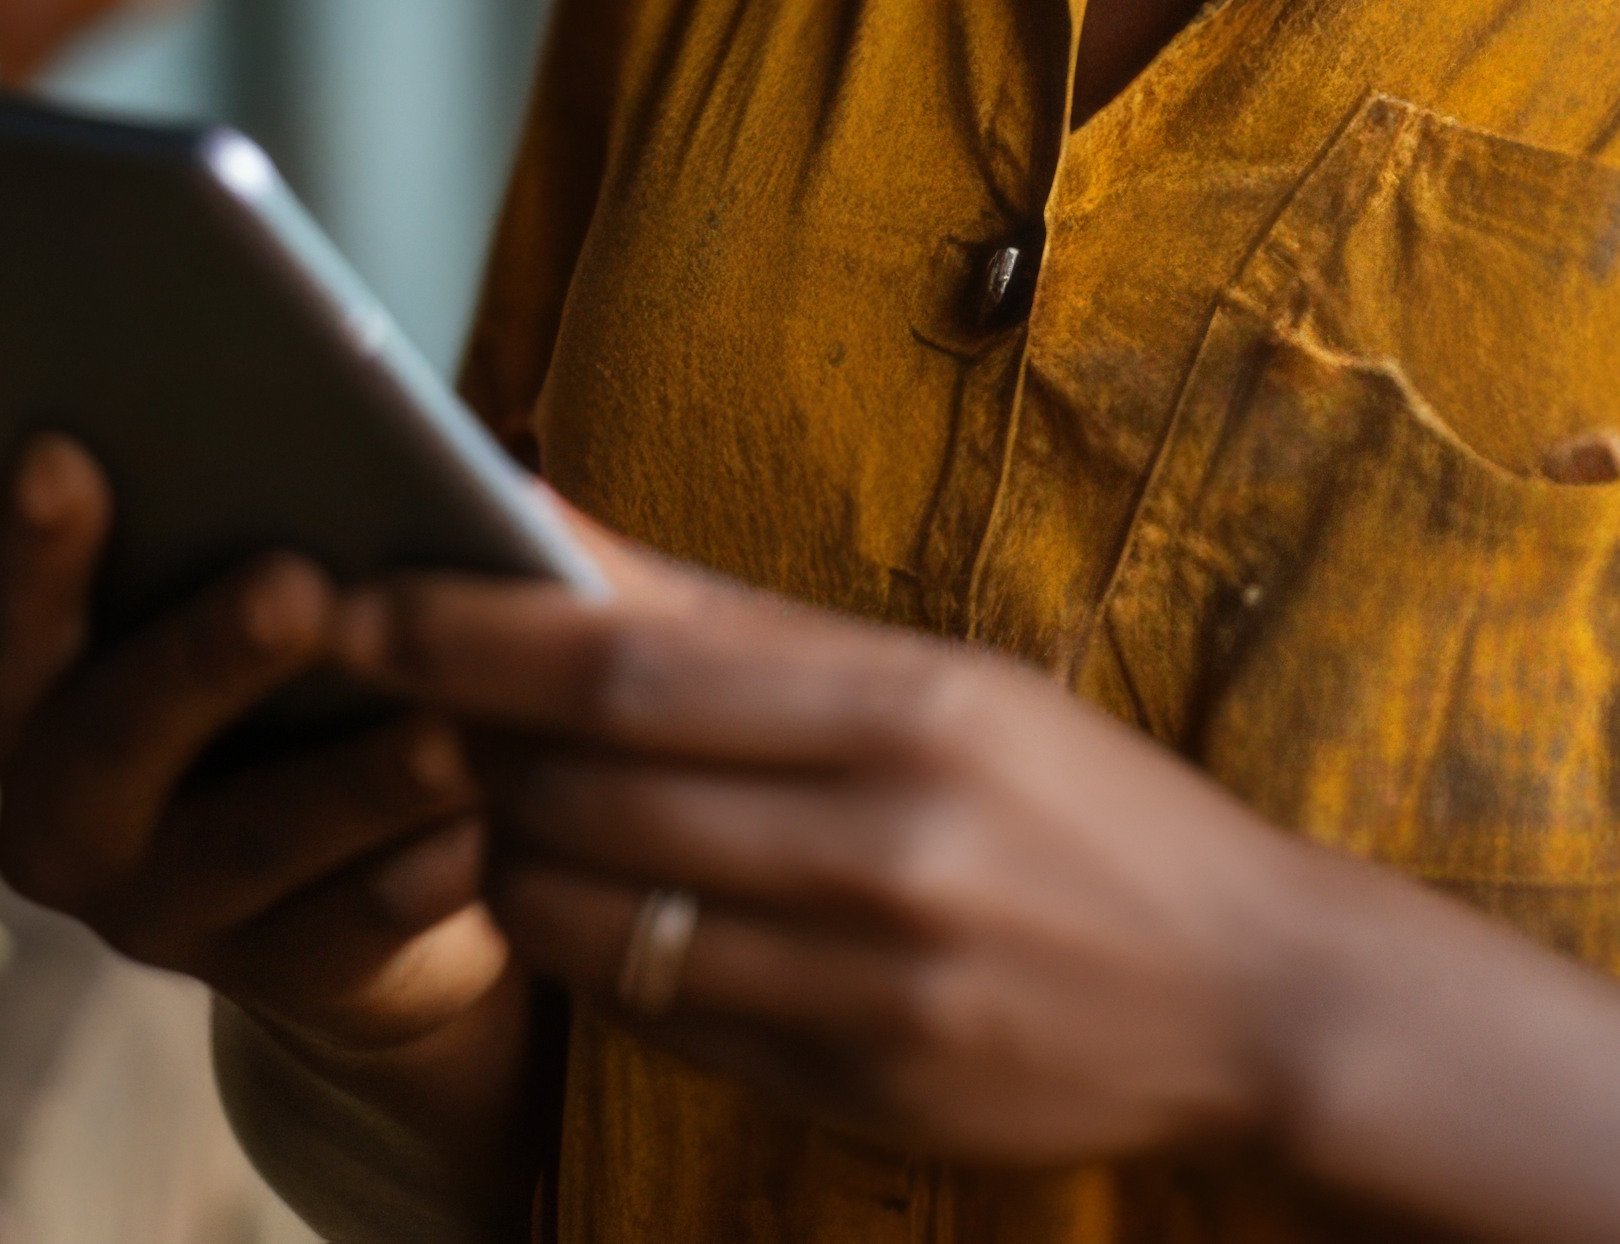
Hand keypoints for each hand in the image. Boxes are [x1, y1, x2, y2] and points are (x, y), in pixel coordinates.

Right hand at [0, 434, 516, 1067]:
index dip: (26, 546)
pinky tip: (483, 835)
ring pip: (254, 840)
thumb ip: (285, 526)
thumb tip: (385, 444)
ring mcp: (162, 914)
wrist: (363, 882)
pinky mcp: (276, 982)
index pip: (8, 623)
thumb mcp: (275, 604)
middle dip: (204, 657)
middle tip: (292, 587)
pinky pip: (347, 931)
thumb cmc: (309, 678)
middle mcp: (66, 819)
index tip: (62, 449)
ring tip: (444, 730)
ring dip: (352, 783)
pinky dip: (417, 878)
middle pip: (114, 736)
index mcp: (38, 702)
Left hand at [347, 530, 1357, 1172]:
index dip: (471, 634)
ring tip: (481, 802)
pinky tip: (586, 907)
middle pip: (590, 787)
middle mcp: (886, 847)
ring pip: (598, 916)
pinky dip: (595, 954)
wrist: (1252, 999)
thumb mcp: (942, 683)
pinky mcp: (856, 1090)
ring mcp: (868, 985)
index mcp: (911, 710)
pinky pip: (661, 1017)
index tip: (367, 597)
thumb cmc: (1078, 809)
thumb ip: (739, 626)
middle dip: (461, 738)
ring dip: (505, 854)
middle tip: (385, 691)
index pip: (628, 665)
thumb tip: (554, 528)